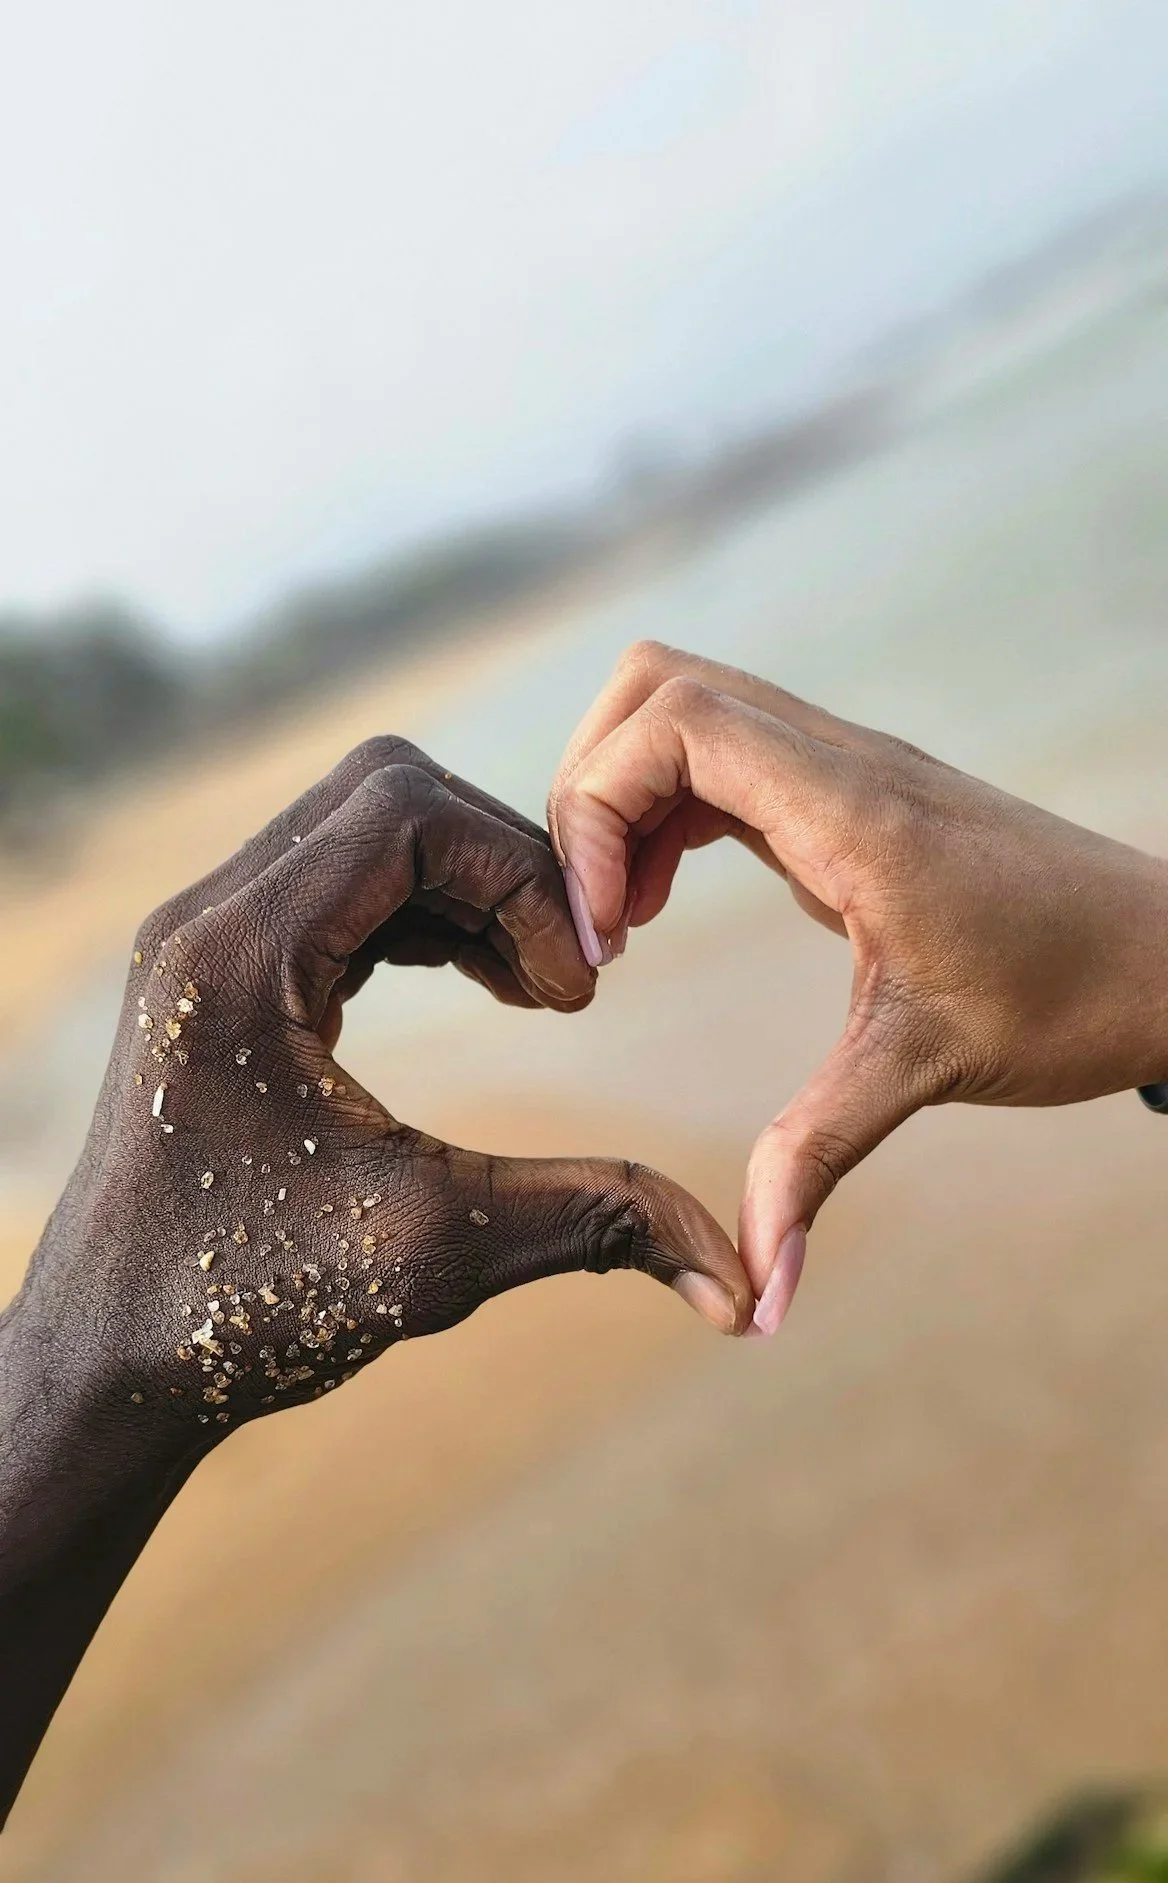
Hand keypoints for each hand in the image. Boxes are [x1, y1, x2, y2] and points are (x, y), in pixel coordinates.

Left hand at [0, 736, 753, 1817]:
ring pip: (366, 834)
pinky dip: (428, 916)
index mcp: (237, 956)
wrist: (109, 1363)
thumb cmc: (237, 1308)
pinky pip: (343, 888)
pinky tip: (488, 988)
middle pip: (387, 797)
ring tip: (542, 990)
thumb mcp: (432, 1256)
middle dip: (504, 868)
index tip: (576, 993)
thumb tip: (736, 1281)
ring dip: (471, 891)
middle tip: (568, 982)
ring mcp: (211, 940)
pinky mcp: (225, 972)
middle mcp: (211, 921)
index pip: (403, 812)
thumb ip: (589, 1225)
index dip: (520, 875)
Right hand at [548, 642, 1167, 1331]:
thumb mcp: (927, 1070)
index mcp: (852, 810)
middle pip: (657, 686)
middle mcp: (841, 763)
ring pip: (683, 708)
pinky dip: (664, 814)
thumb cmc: (1071, 997)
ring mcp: (844, 770)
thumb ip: (816, 1163)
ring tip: (623, 919)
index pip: (674, 722)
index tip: (606, 932)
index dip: (598, 808)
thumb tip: (757, 1300)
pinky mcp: (845, 798)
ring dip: (625, 799)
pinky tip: (662, 904)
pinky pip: (721, 760)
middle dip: (591, 790)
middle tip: (598, 917)